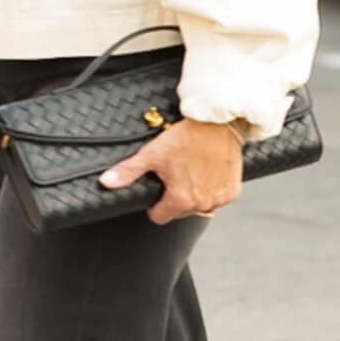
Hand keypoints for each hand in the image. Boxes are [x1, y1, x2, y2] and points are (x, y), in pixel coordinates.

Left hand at [100, 117, 243, 224]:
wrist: (219, 123)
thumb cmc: (189, 136)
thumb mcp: (152, 153)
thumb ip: (129, 171)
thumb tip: (107, 181)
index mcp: (181, 199)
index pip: (160, 217)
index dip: (155, 204)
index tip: (158, 191)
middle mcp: (202, 203)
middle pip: (180, 211)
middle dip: (176, 197)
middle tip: (176, 174)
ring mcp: (219, 199)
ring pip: (200, 206)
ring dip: (195, 195)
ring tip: (192, 171)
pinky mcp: (232, 191)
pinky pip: (218, 198)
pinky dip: (212, 190)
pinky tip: (208, 173)